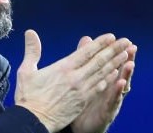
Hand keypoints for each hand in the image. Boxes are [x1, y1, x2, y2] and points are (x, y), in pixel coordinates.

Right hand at [14, 30, 131, 132]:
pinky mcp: (84, 101)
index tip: (111, 36)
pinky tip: (116, 75)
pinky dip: (109, 79)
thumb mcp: (26, 70)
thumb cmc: (28, 96)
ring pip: (103, 74)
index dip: (100, 43)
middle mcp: (76, 77)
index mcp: (63, 68)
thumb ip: (32, 50)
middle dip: (114, 50)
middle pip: (99, 61)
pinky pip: (100, 87)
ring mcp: (82, 90)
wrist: (34, 119)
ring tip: (126, 55)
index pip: (86, 52)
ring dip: (116, 63)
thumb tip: (30, 32)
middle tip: (126, 42)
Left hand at [70, 36, 137, 132]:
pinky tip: (120, 84)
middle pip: (121, 72)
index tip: (124, 40)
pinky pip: (114, 101)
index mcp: (104, 79)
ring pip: (121, 86)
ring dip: (126, 74)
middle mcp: (111, 88)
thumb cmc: (85, 99)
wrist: (80, 125)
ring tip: (130, 63)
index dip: (118, 52)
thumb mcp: (85, 77)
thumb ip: (85, 58)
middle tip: (132, 47)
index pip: (112, 62)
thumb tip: (87, 38)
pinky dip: (117, 92)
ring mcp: (111, 100)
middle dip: (127, 59)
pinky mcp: (108, 111)